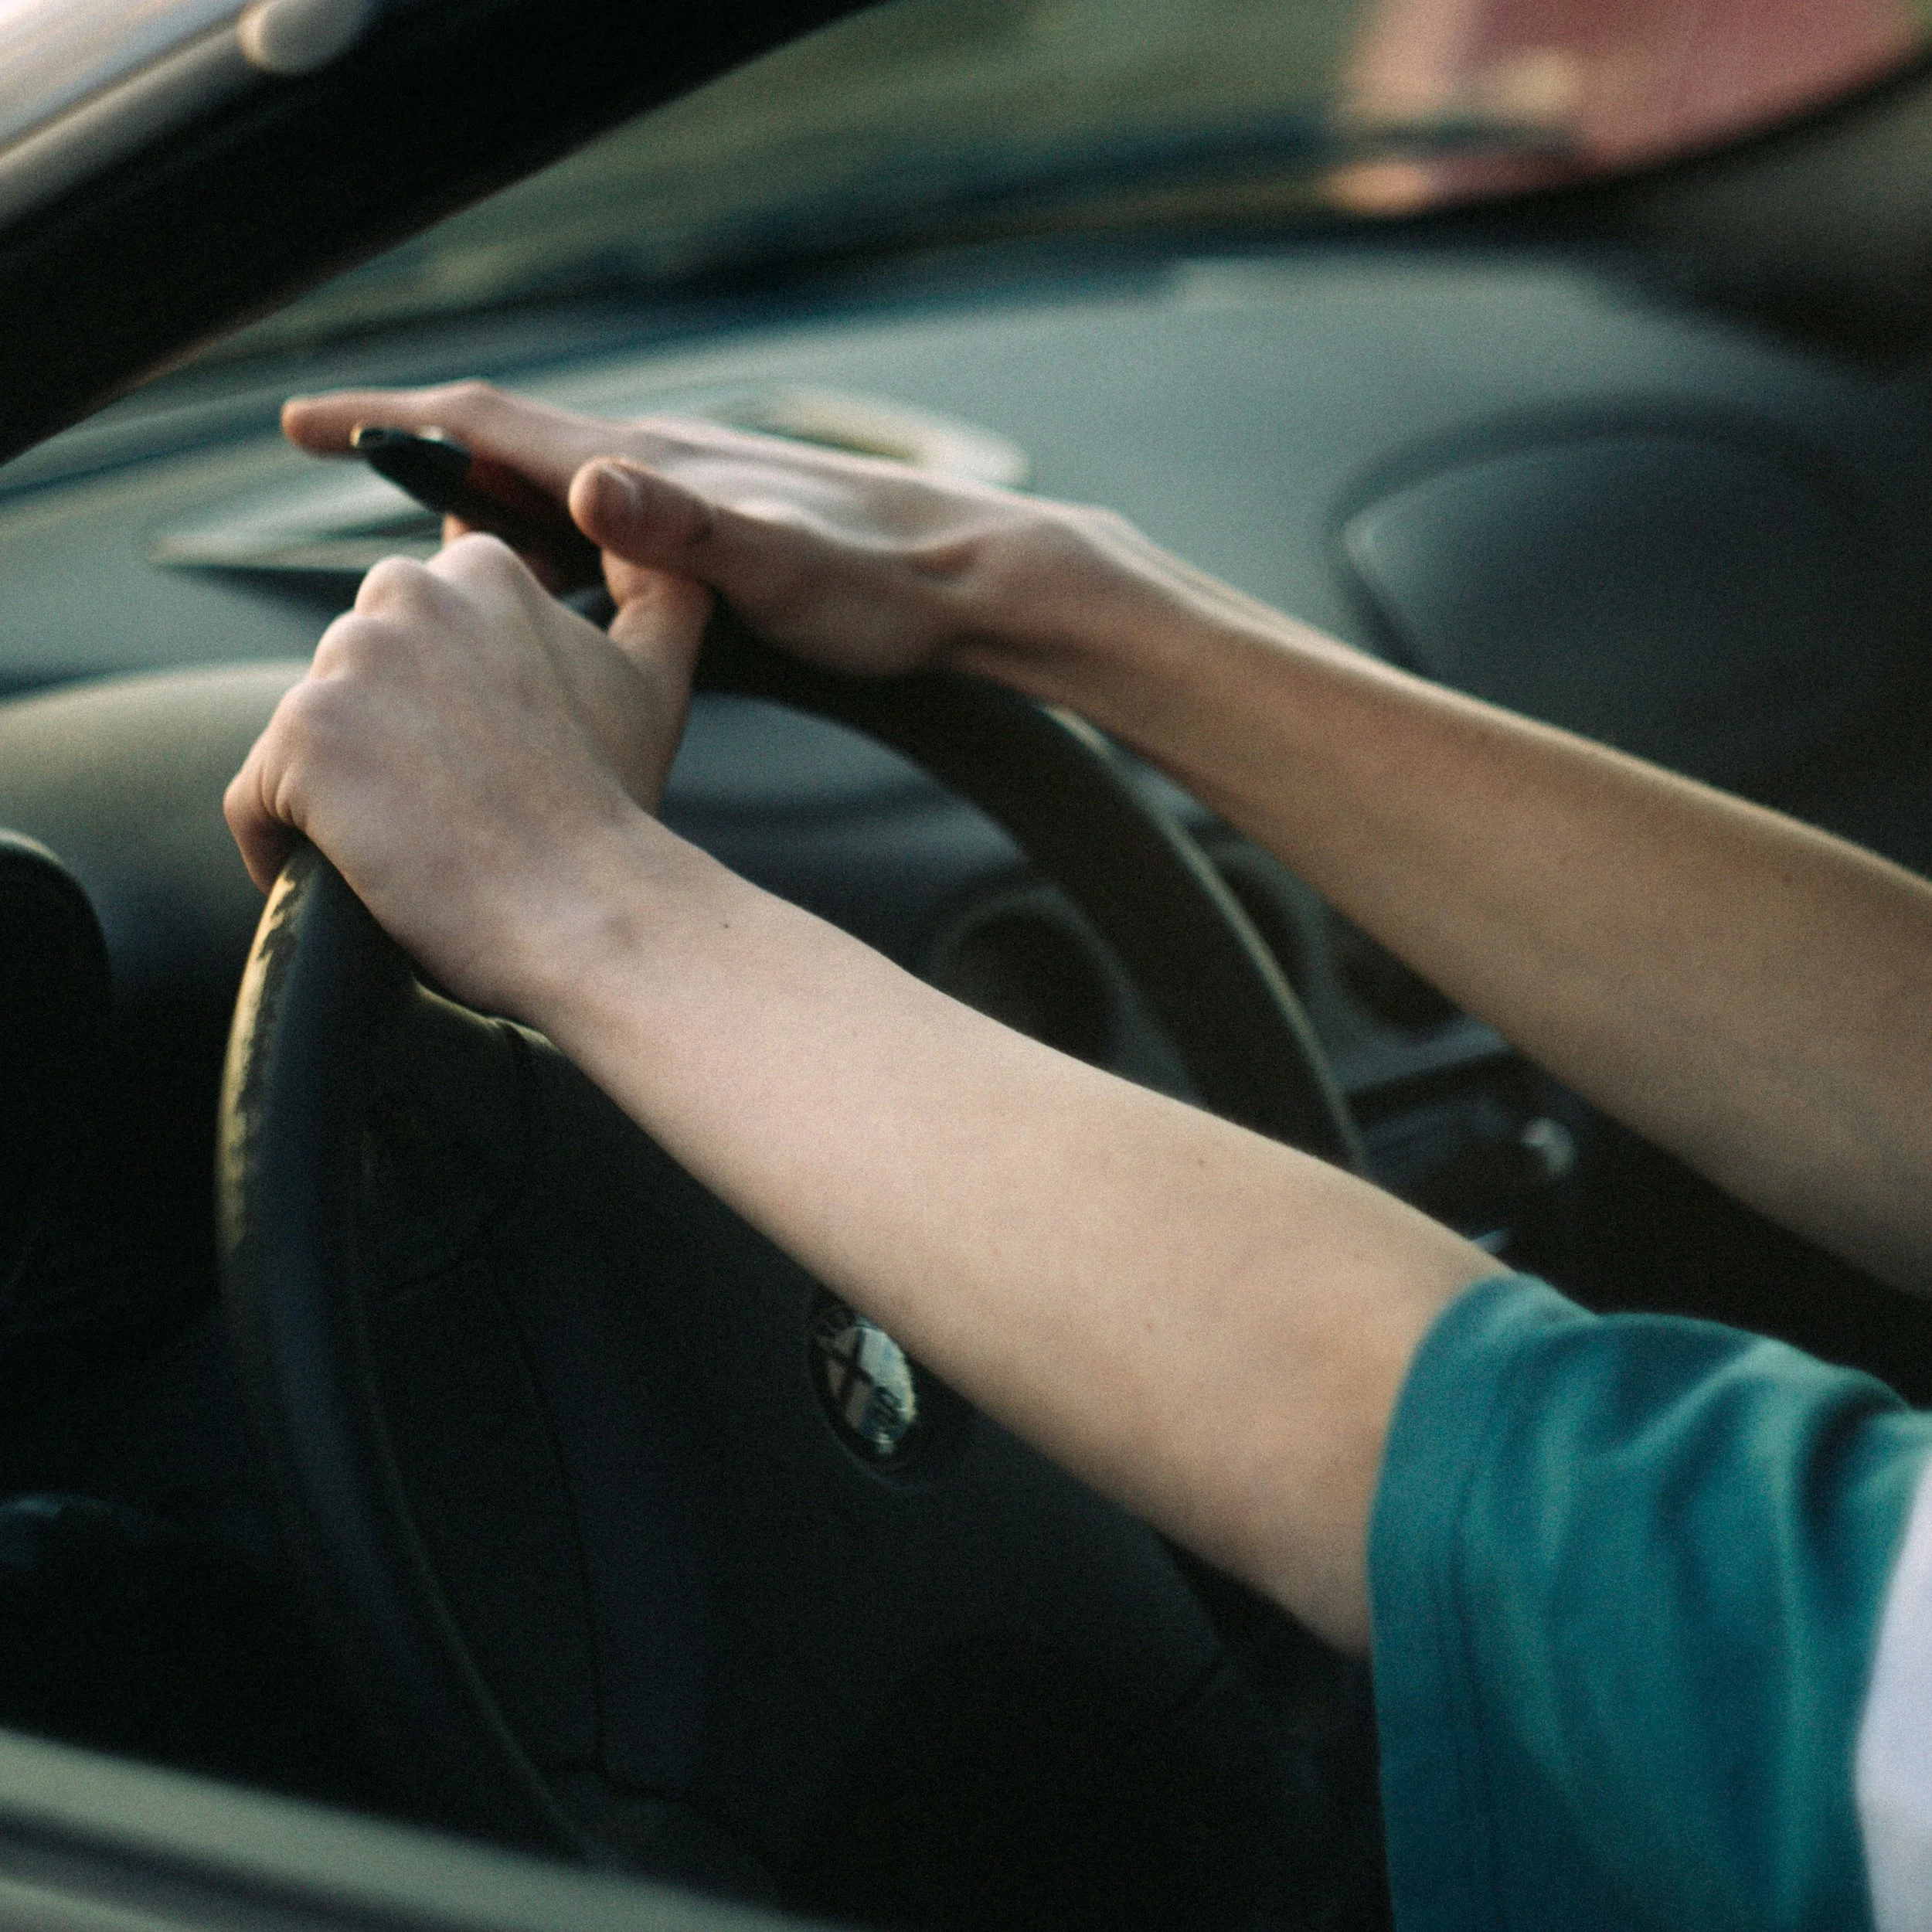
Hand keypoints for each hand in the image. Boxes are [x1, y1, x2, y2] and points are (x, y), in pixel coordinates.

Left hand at [225, 535, 708, 1016]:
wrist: (591, 907)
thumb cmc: (615, 808)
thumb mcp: (651, 681)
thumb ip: (655, 598)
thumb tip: (654, 554)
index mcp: (482, 571)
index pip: (412, 634)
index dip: (441, 713)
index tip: (482, 768)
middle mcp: (406, 592)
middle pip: (353, 679)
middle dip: (386, 745)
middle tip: (453, 815)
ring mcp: (348, 661)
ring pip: (308, 739)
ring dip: (342, 798)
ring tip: (411, 854)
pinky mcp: (300, 736)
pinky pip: (254, 804)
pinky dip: (286, 852)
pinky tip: (352, 886)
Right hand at [283, 381, 1182, 685]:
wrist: (973, 578)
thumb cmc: (881, 584)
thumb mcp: (779, 566)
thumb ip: (686, 530)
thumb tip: (593, 481)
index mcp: (651, 468)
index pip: (492, 425)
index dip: (390, 421)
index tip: (303, 421)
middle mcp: (661, 465)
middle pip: (507, 442)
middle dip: (416, 451)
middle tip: (334, 470)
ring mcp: (690, 492)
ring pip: (554, 479)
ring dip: (479, 491)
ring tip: (420, 531)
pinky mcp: (719, 527)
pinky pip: (602, 516)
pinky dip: (548, 528)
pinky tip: (553, 569)